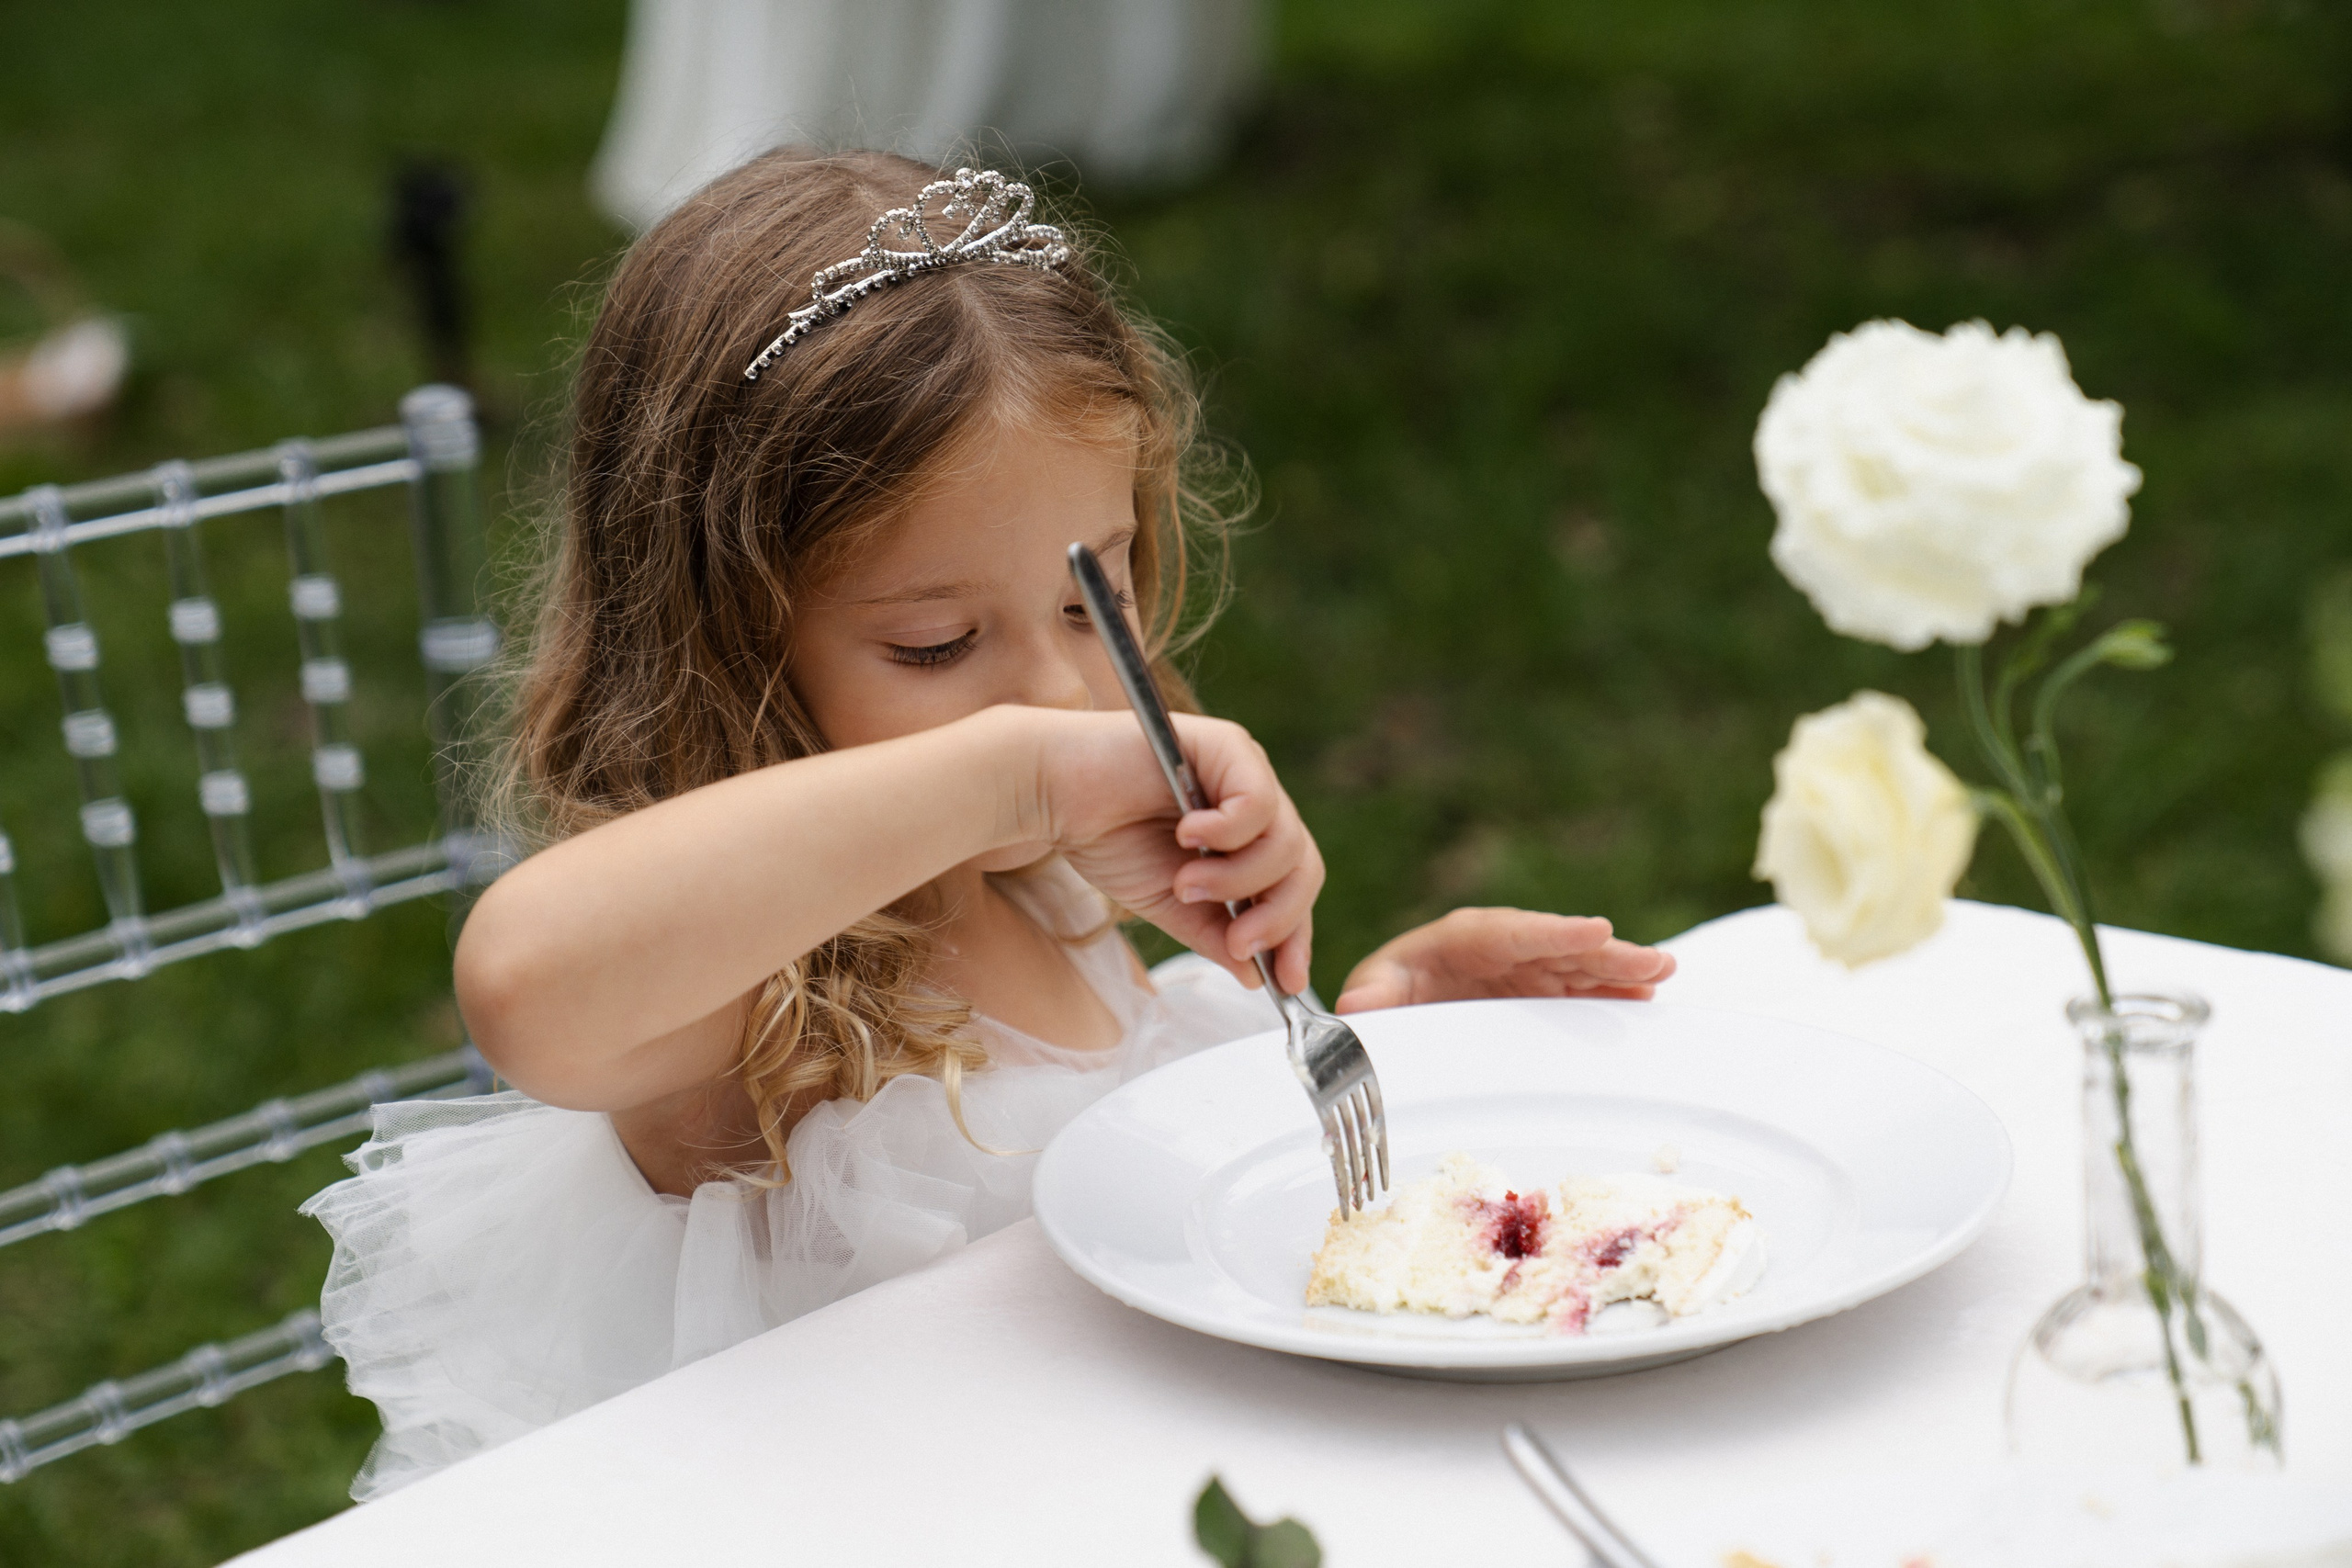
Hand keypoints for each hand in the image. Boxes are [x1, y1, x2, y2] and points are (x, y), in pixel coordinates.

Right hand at [1020, 708, 1321, 992]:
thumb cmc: (1104, 839)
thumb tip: (1254, 976)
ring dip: (1236, 879)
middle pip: (1303, 866)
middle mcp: (1255, 799)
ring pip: (1285, 841)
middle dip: (1276, 917)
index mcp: (1247, 836)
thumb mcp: (1168, 903)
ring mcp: (1245, 770)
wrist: (1050, 794)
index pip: (1293, 885)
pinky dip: (1228, 832)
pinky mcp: (1227, 746)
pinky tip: (1188, 836)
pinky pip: (1259, 804)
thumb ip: (1213, 933)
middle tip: (1238, 943)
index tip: (1285, 980)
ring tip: (1186, 885)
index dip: (1296, 932)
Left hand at [1332, 907, 1673, 1012]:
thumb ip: (1372, 996)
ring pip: (1581, 965)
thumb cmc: (1389, 987)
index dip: (1556, 932)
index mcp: (1466, 937)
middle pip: (1561, 946)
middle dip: (1607, 953)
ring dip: (1622, 970)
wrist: (1400, 995)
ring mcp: (1528, 968)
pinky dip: (1613, 990)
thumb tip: (1356, 1009)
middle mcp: (1506, 947)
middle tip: (1654, 961)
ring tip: (1664, 973)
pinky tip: (1646, 997)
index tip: (1595, 930)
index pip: (1516, 932)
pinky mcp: (1540, 988)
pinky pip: (1581, 986)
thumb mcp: (1375, 989)